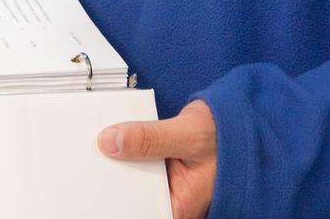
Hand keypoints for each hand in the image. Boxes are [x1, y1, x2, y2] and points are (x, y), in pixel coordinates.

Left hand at [97, 98, 216, 218]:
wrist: (238, 121)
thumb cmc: (224, 136)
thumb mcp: (187, 134)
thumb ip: (151, 139)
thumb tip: (110, 142)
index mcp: (179, 207)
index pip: (138, 211)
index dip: (116, 204)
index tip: (94, 188)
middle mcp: (170, 200)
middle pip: (131, 197)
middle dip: (113, 179)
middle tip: (91, 160)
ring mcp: (164, 184)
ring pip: (131, 178)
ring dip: (117, 162)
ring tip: (98, 147)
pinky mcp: (159, 168)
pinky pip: (137, 163)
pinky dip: (126, 149)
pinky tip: (113, 138)